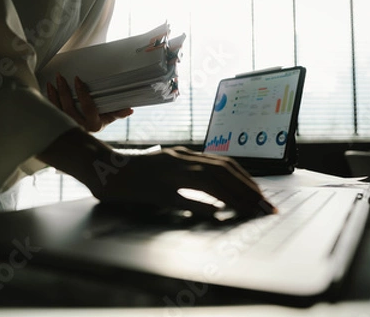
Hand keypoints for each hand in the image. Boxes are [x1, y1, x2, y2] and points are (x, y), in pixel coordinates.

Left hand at [47, 73, 132, 131]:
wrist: (80, 144)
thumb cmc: (94, 126)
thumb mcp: (106, 121)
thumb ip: (117, 114)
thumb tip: (130, 109)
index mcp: (93, 125)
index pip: (88, 107)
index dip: (82, 93)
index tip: (78, 80)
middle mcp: (79, 128)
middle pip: (70, 108)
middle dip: (64, 91)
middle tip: (60, 77)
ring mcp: (66, 128)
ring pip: (58, 110)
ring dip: (54, 94)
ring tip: (53, 82)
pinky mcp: (56, 127)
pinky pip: (51, 113)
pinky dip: (48, 100)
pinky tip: (48, 90)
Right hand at [96, 146, 276, 217]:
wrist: (103, 168)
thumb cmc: (135, 172)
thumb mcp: (166, 168)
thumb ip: (189, 177)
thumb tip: (215, 196)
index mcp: (184, 155)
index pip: (224, 164)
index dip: (246, 179)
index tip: (261, 195)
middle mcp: (180, 159)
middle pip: (223, 171)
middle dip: (248, 190)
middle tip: (265, 207)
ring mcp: (168, 173)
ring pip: (209, 180)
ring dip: (234, 196)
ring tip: (251, 211)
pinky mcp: (154, 190)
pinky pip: (183, 197)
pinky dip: (202, 204)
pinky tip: (218, 214)